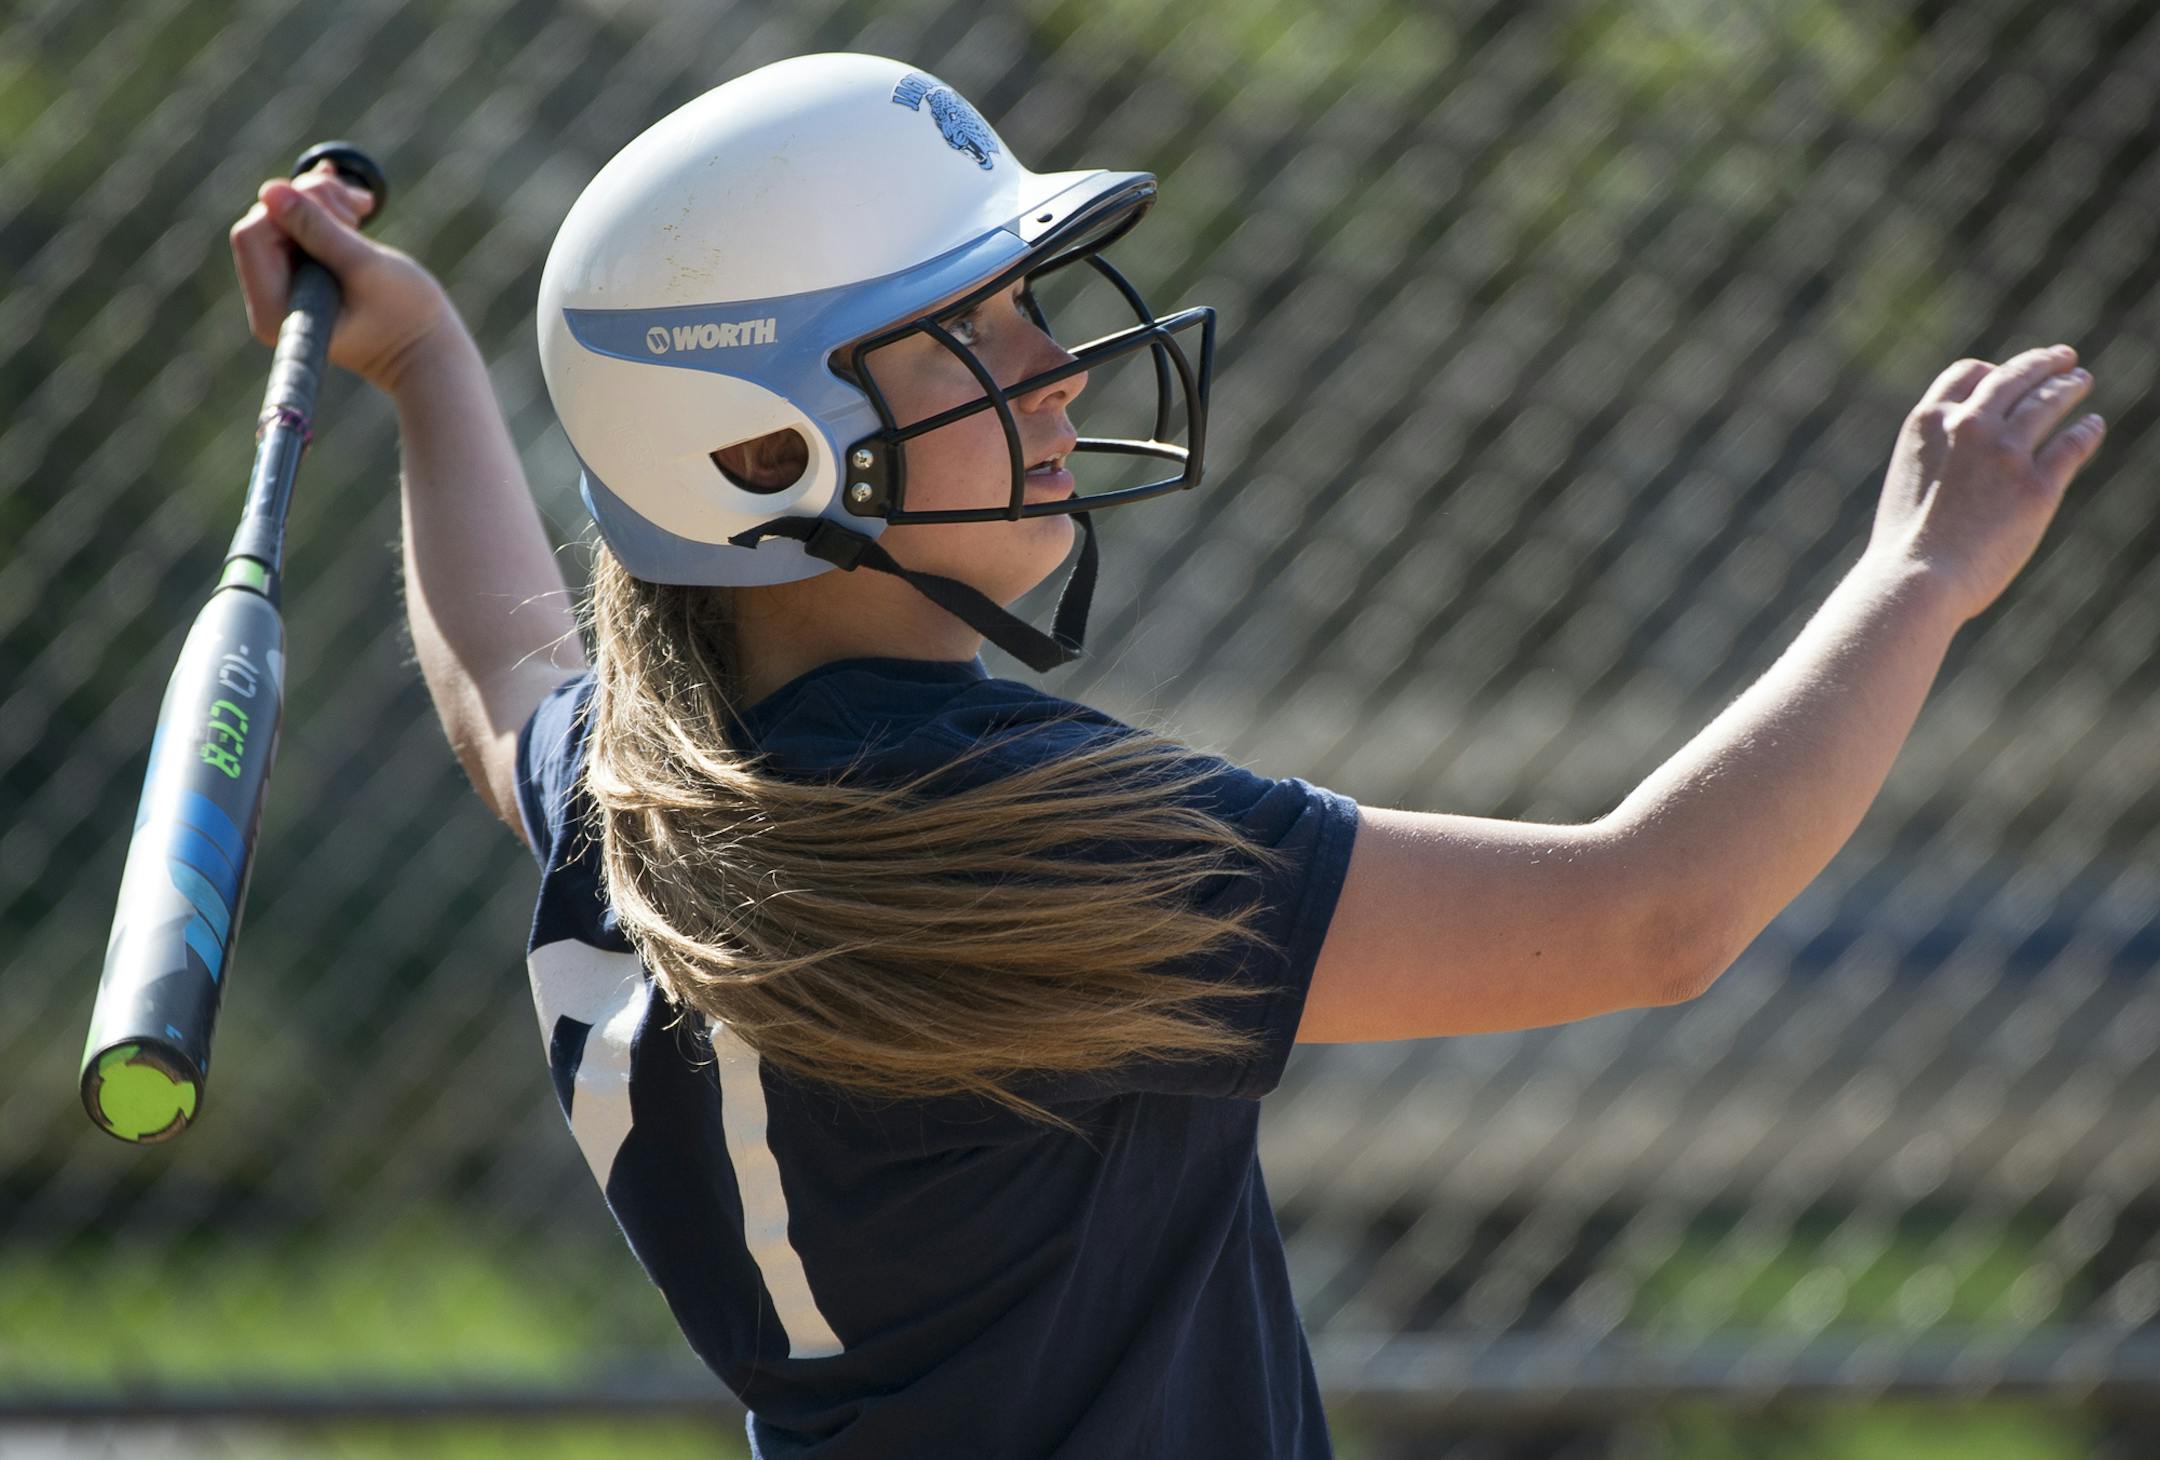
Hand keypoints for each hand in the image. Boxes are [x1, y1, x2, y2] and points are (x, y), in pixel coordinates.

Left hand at [228, 160, 458, 397]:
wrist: (428, 352)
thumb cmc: (406, 319)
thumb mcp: (364, 267)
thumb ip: (317, 228)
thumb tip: (269, 189)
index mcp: (276, 310)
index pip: (254, 234)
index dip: (290, 210)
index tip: (341, 217)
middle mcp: (270, 300)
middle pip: (265, 222)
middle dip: (310, 202)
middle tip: (359, 209)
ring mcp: (285, 288)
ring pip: (282, 216)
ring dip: (323, 201)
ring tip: (362, 208)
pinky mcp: (303, 276)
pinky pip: (299, 227)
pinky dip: (327, 209)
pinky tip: (356, 206)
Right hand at [1865, 345, 2105, 622]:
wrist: (1915, 579)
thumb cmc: (1904, 546)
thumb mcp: (1907, 481)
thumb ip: (1937, 456)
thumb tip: (1966, 458)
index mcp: (1927, 423)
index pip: (1967, 373)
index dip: (1991, 369)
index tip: (2004, 372)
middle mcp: (1968, 426)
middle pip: (2014, 377)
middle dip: (2041, 363)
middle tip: (2062, 358)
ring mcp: (2005, 454)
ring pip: (2048, 402)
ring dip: (2068, 387)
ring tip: (2080, 381)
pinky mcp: (2037, 486)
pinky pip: (2071, 444)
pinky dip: (2086, 429)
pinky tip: (2092, 424)